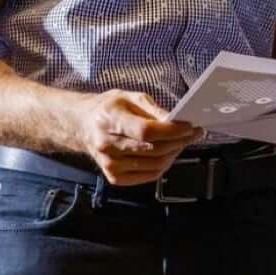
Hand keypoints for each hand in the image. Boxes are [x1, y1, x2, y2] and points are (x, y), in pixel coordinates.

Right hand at [72, 89, 203, 185]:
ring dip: (174, 154)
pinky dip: (163, 166)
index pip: (146, 131)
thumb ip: (152, 109)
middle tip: (193, 134)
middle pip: (152, 149)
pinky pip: (148, 175)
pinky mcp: (114, 177)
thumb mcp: (129, 97)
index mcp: (110, 120)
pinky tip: (170, 154)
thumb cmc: (107, 108)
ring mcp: (110, 164)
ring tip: (183, 143)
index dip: (171, 131)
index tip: (189, 126)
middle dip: (178, 141)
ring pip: (154, 165)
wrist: (82, 125)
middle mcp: (107, 145)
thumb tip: (175, 120)